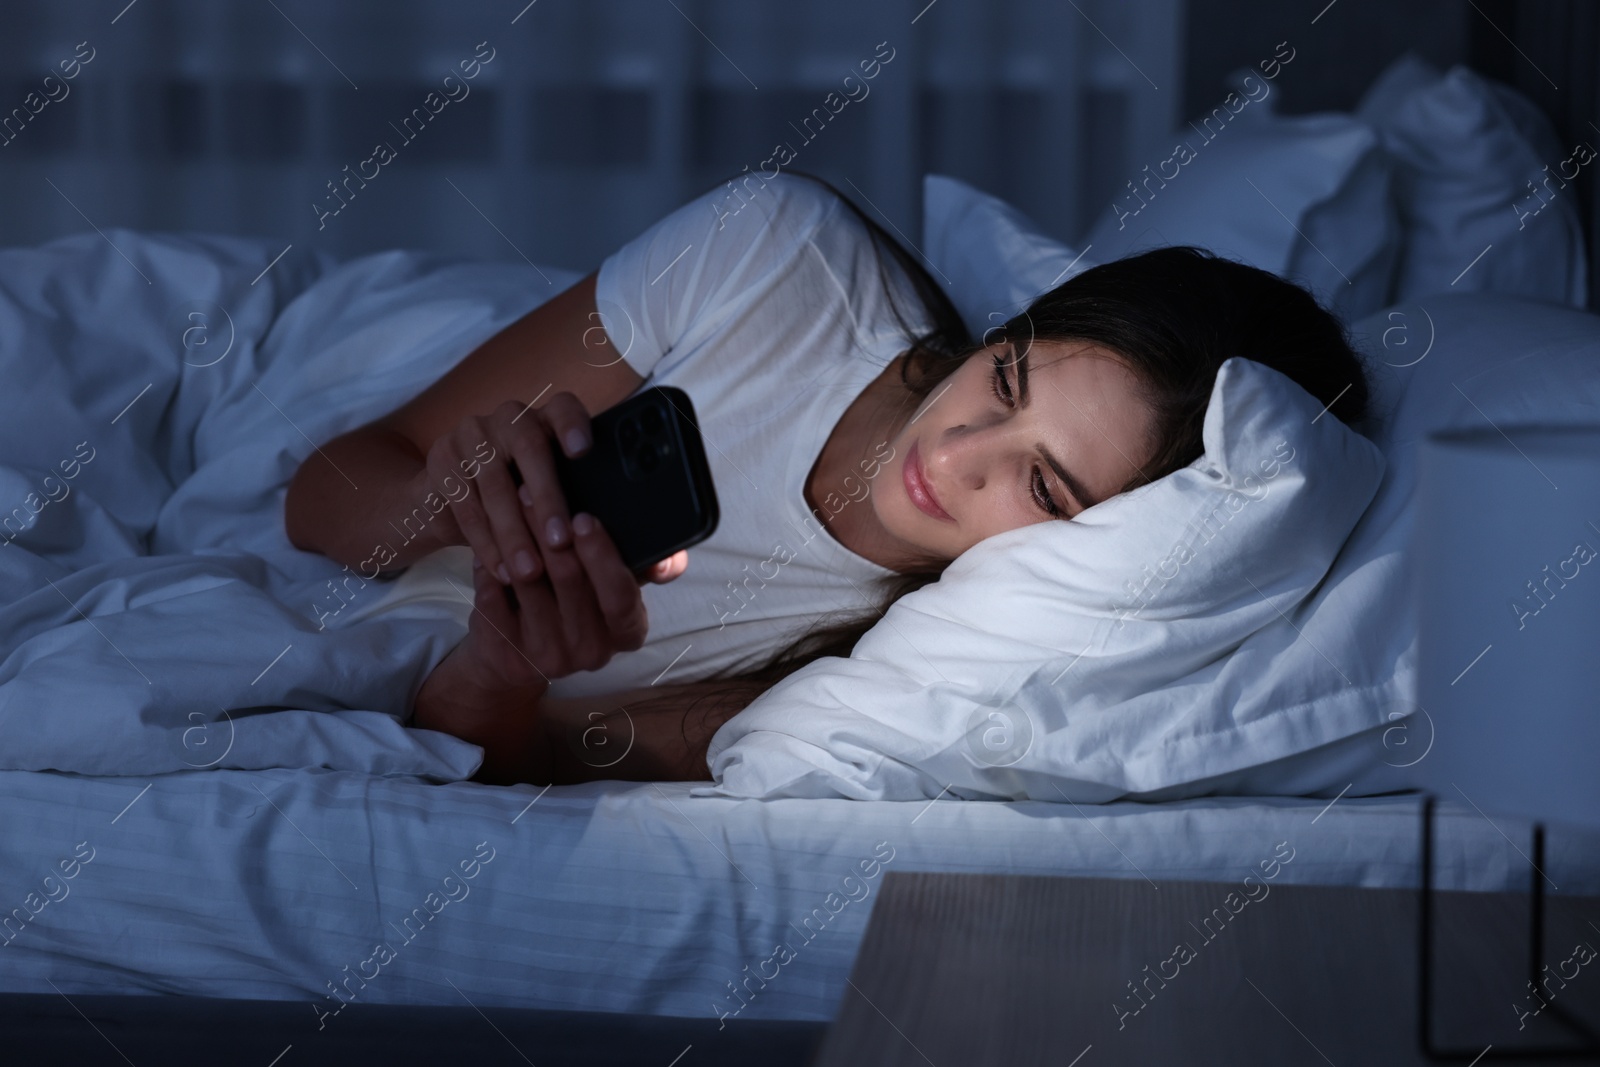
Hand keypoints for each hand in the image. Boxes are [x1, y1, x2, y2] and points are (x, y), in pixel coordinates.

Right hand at [421, 393, 691, 588]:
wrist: (446, 508)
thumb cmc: (528, 515)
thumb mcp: (571, 520)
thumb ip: (619, 537)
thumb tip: (670, 565)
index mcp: (550, 423)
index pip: (564, 406)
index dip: (574, 423)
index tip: (582, 451)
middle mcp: (511, 418)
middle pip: (529, 443)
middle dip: (547, 495)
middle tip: (561, 541)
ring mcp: (471, 434)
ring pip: (493, 479)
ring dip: (513, 529)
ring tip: (529, 572)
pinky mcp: (440, 459)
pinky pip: (462, 501)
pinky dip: (483, 540)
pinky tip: (499, 568)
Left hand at [457, 510, 668, 691]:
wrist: (519, 660)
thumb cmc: (573, 607)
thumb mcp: (612, 588)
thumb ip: (641, 565)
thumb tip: (671, 552)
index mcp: (627, 630)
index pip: (621, 594)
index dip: (602, 556)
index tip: (584, 519)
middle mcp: (593, 651)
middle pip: (570, 579)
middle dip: (550, 528)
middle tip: (534, 491)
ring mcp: (550, 658)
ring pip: (530, 582)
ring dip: (517, 537)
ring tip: (509, 504)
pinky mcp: (511, 658)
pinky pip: (494, 601)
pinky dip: (489, 567)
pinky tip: (487, 543)